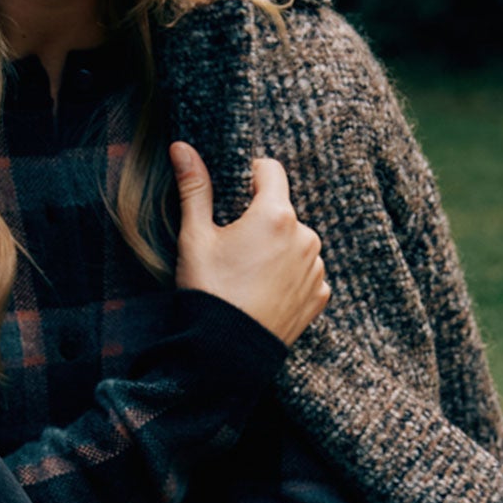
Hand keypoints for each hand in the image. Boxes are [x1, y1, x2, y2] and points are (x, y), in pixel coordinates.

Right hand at [169, 143, 330, 348]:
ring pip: (295, 242)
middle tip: (233, 248)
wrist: (225, 355)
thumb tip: (181, 147)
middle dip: (260, 220)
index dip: (250, 176)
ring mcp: (316, 269)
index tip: (235, 193)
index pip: (271, 170)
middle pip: (282, 210)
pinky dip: (288, 276)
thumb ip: (194, 188)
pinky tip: (263, 292)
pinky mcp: (320, 296)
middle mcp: (306, 237)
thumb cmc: (208, 291)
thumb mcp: (195, 237)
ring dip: (277, 248)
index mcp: (276, 215)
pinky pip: (305, 273)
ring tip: (248, 275)